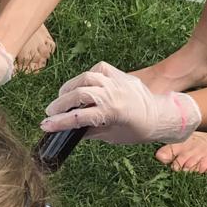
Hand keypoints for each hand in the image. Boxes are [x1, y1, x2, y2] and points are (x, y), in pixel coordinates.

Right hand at [41, 62, 200, 143]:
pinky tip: (81, 85)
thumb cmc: (140, 130)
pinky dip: (87, 76)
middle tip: (50, 113)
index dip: (59, 122)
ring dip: (70, 88)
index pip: (79, 117)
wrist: (162, 115)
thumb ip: (91, 131)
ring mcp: (117, 82)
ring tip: (62, 99)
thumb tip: (71, 130)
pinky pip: (98, 70)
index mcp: (113, 113)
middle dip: (60, 104)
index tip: (45, 126)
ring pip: (86, 78)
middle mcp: (114, 94)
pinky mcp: (120, 74)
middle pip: (79, 95)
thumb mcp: (113, 136)